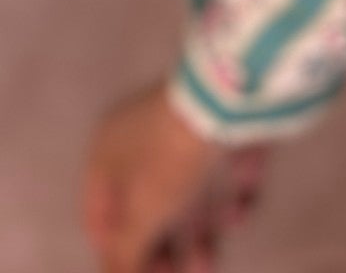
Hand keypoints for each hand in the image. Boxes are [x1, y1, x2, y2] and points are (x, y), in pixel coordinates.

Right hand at [83, 82, 267, 272]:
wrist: (226, 97)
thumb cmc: (169, 159)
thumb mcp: (140, 217)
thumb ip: (126, 255)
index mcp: (109, 148)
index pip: (100, 213)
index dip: (115, 253)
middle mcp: (145, 133)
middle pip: (149, 205)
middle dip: (162, 248)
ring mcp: (191, 124)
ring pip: (190, 190)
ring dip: (198, 233)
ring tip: (208, 265)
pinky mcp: (232, 122)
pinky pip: (226, 167)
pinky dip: (231, 196)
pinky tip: (238, 215)